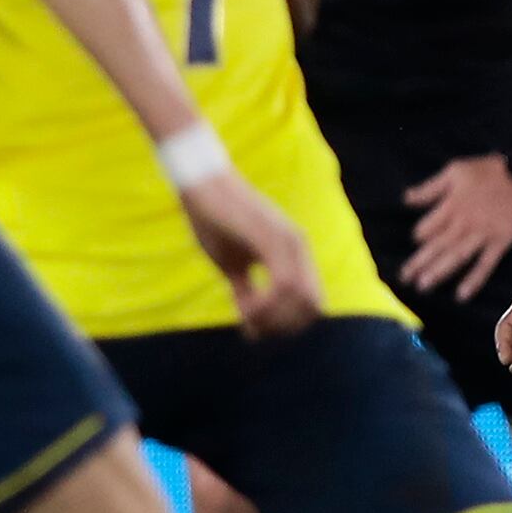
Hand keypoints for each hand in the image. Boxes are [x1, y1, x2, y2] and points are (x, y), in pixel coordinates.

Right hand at [177, 169, 320, 339]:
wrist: (199, 183)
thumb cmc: (211, 220)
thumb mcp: (230, 264)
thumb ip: (246, 290)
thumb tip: (251, 321)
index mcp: (293, 253)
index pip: (310, 304)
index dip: (287, 324)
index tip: (254, 329)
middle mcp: (298, 247)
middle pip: (312, 308)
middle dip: (282, 326)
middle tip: (251, 327)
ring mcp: (289, 241)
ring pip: (301, 299)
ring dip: (273, 318)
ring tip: (245, 316)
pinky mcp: (273, 238)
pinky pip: (284, 285)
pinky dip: (266, 305)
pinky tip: (244, 306)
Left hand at [394, 155, 511, 299]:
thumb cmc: (487, 170)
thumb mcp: (454, 171)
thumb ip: (430, 188)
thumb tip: (406, 199)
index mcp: (451, 205)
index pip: (428, 227)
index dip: (420, 235)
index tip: (415, 242)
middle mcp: (464, 223)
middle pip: (437, 245)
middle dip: (419, 262)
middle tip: (404, 278)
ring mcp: (483, 235)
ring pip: (456, 257)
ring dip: (439, 272)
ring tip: (423, 286)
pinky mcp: (500, 242)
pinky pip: (485, 264)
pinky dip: (474, 280)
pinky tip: (462, 294)